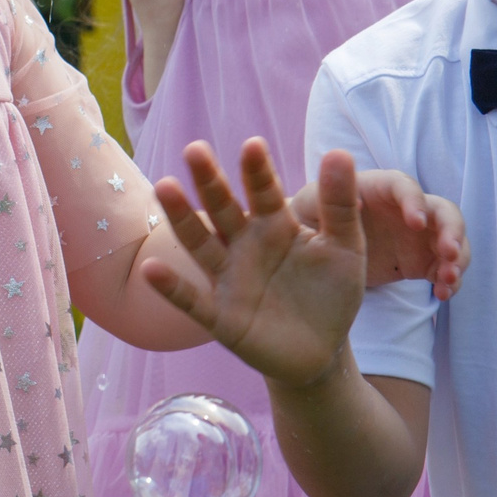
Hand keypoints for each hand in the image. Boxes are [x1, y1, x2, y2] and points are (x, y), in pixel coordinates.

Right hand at [140, 138, 364, 386]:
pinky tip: (151, 269)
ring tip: (165, 187)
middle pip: (223, 208)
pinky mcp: (221, 317)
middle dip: (210, 180)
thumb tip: (340, 152)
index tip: (253, 145)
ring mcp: (230, 279)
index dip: (257, 170)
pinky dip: (172, 286)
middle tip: (195, 150)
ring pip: (201, 244)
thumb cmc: (331, 292)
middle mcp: (245, 245)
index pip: (263, 191)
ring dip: (181, 218)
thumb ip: (340, 204)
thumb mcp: (345, 247)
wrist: (323, 350)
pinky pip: (192, 300)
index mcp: (275, 225)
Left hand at [296, 168, 469, 299]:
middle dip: (451, 230)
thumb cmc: (309, 220)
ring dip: (457, 257)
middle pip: (441, 210)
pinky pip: (445, 267)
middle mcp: (404, 209)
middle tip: (449, 254)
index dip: (414, 201)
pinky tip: (442, 294)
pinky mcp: (421, 260)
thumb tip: (345, 180)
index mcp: (377, 190)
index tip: (415, 224)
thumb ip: (325, 197)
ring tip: (448, 279)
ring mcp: (418, 235)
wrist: (315, 253)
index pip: (404, 186)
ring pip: (451, 239)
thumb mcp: (310, 210)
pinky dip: (450, 279)